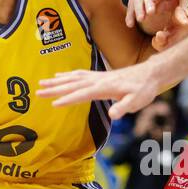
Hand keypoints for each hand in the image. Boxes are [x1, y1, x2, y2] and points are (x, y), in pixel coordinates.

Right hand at [39, 61, 165, 120]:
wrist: (150, 74)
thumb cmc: (143, 89)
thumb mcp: (137, 101)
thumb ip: (124, 107)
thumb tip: (113, 114)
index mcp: (104, 88)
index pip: (82, 94)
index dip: (68, 99)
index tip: (53, 104)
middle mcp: (98, 80)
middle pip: (72, 84)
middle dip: (54, 89)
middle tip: (37, 92)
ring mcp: (97, 76)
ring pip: (73, 78)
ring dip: (57, 81)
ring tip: (42, 83)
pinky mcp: (99, 75)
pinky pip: (79, 74)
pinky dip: (67, 75)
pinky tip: (59, 77)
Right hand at [126, 0, 179, 33]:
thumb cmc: (170, 0)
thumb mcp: (173, 2)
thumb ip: (168, 5)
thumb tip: (158, 9)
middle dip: (147, 3)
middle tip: (150, 13)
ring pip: (136, 0)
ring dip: (137, 10)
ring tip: (140, 20)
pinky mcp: (134, 3)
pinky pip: (130, 8)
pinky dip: (130, 16)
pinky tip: (130, 24)